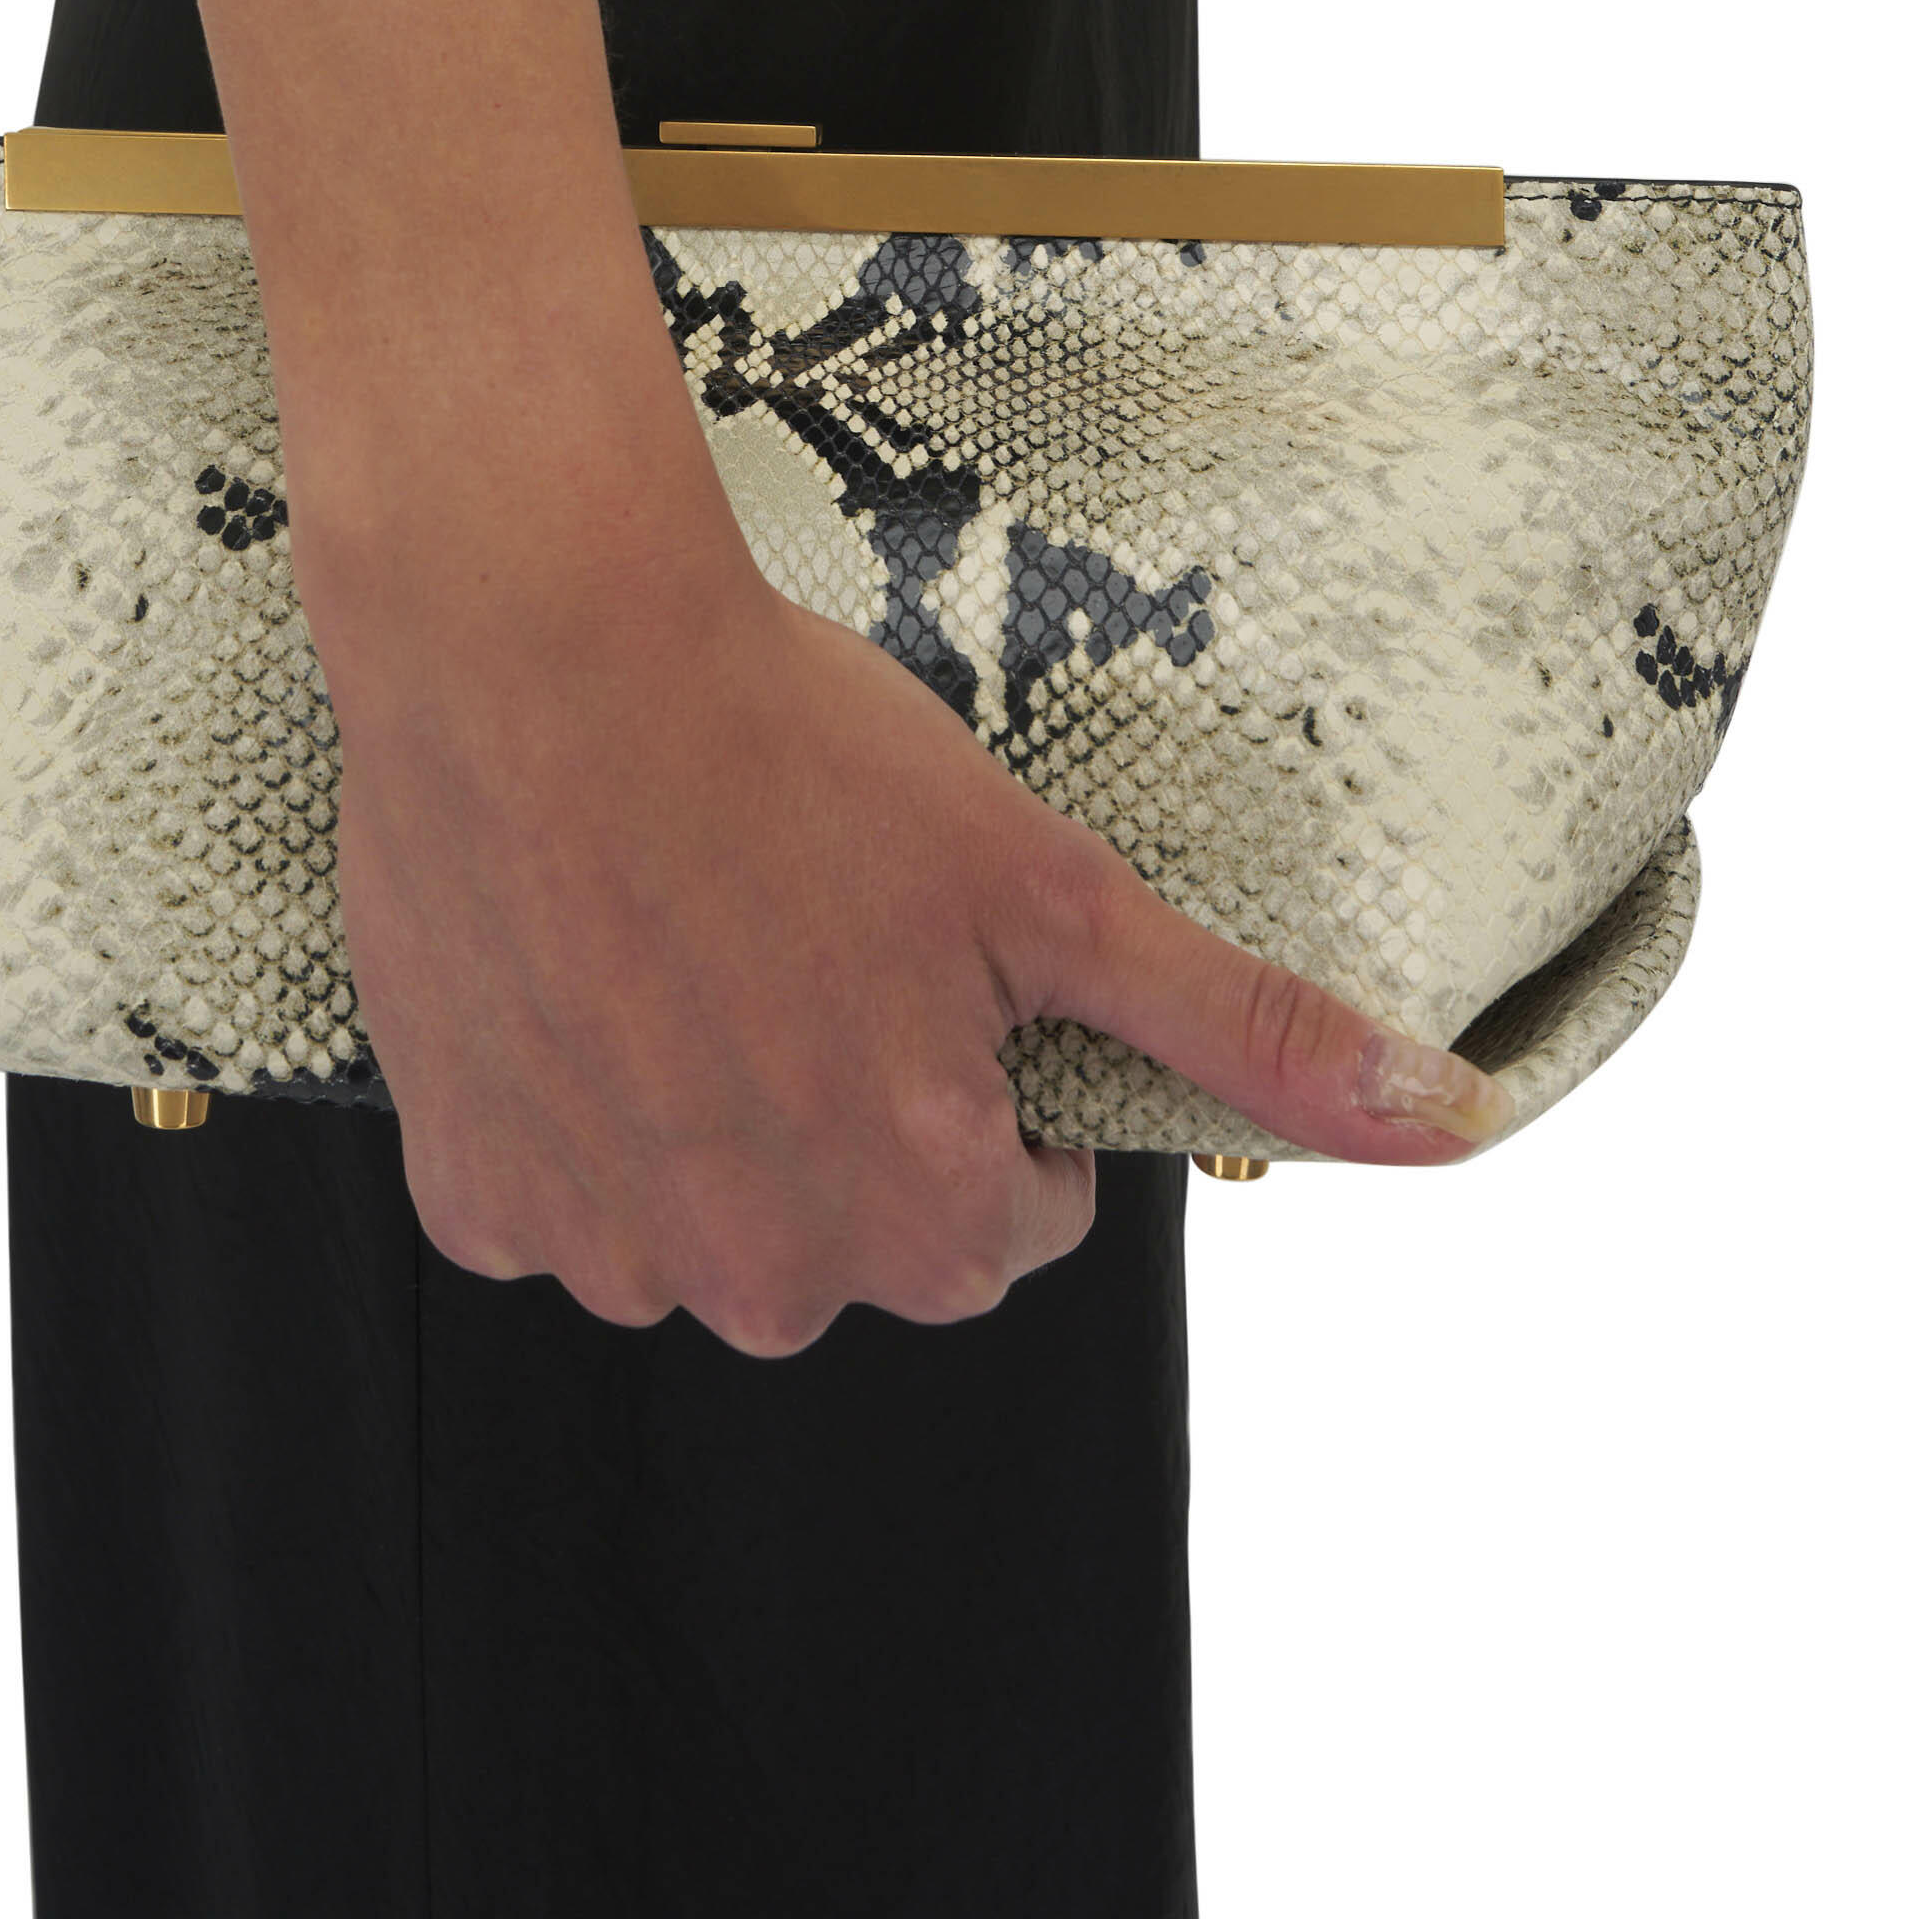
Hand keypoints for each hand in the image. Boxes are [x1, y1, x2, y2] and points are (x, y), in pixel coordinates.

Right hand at [325, 506, 1511, 1358]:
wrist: (539, 646)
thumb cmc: (786, 745)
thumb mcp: (1054, 883)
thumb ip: (1244, 1027)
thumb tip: (1451, 1122)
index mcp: (916, 1216)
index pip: (1010, 1225)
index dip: (990, 1087)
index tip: (932, 969)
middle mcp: (758, 1271)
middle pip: (854, 1242)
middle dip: (852, 1118)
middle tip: (812, 936)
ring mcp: (598, 1239)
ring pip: (698, 1230)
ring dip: (709, 1125)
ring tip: (695, 938)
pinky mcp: (467, 1185)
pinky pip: (547, 1202)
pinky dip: (570, 1116)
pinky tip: (589, 976)